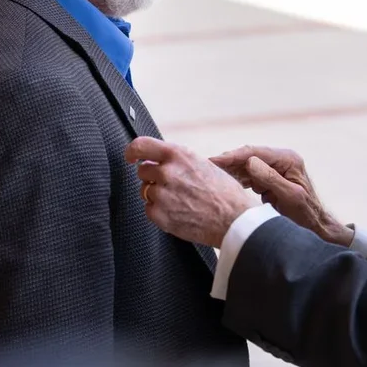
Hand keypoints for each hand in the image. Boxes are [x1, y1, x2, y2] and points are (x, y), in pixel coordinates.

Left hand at [124, 137, 255, 248]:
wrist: (235, 220)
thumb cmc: (224, 193)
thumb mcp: (202, 164)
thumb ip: (178, 161)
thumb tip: (158, 160)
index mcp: (179, 155)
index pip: (141, 145)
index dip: (132, 151)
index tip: (131, 156)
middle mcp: (168, 172)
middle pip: (142, 171)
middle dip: (152, 177)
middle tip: (172, 186)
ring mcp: (162, 195)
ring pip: (145, 191)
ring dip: (157, 195)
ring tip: (180, 201)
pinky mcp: (160, 215)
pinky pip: (149, 209)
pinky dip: (160, 212)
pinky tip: (179, 212)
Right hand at [210, 145, 352, 246]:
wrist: (315, 227)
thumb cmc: (306, 214)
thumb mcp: (290, 196)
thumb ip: (271, 178)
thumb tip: (250, 162)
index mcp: (288, 159)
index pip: (256, 152)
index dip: (234, 155)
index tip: (215, 160)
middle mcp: (280, 160)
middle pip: (248, 156)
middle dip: (228, 161)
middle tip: (207, 164)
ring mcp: (274, 168)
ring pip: (246, 165)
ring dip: (229, 169)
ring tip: (209, 172)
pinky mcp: (268, 178)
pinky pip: (248, 175)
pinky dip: (235, 178)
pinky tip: (222, 181)